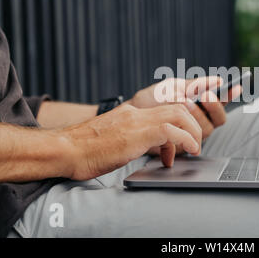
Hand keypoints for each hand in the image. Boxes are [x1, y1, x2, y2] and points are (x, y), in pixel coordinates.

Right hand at [60, 103, 201, 180]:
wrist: (64, 149)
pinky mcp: (136, 134)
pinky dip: (186, 140)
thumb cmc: (83, 150)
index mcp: (130, 114)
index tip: (181, 143)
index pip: (165, 109)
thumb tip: (143, 150)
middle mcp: (136, 113)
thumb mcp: (112, 140)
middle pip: (177, 107)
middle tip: (194, 144)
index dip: (180, 123)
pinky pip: (172, 131)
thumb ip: (130, 139)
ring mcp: (136, 121)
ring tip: (194, 148)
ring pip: (179, 114)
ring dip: (193, 131)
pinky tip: (189, 150)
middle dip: (192, 125)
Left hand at [128, 77, 241, 140]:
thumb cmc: (152, 100)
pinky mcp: (180, 147)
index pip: (223, 102)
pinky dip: (184, 130)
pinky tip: (177, 121)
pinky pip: (190, 142)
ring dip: (197, 115)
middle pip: (218, 119)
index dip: (231, 96)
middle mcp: (200, 122)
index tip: (235, 87)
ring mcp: (191, 135)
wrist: (130, 115)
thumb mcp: (173, 86)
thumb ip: (195, 85)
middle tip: (205, 95)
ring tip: (185, 103)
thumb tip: (217, 80)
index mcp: (202, 106)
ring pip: (206, 130)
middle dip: (213, 106)